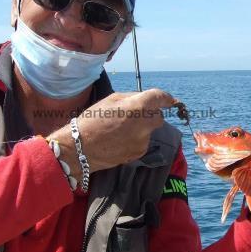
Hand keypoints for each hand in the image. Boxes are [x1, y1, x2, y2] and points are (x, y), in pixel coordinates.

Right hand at [47, 89, 177, 178]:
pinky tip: (119, 139)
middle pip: (158, 117)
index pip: (161, 98)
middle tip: (133, 114)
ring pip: (149, 130)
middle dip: (150, 114)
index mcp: (139, 106)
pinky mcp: (139, 153)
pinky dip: (135, 139)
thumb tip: (146, 100)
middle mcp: (146, 124)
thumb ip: (132, 98)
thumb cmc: (92, 120)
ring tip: (120, 129)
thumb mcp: (111, 100)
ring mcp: (144, 141)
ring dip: (141, 128)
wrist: (80, 148)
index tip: (170, 100)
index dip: (166, 98)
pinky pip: (142, 142)